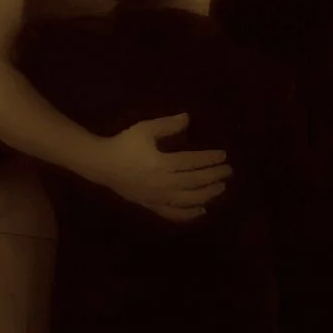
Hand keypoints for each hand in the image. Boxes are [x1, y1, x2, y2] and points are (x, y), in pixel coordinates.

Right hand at [93, 114, 230, 224]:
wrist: (104, 165)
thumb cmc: (125, 144)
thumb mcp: (145, 129)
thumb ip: (167, 125)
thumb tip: (188, 118)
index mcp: (163, 163)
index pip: (193, 162)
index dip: (209, 159)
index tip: (223, 155)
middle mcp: (164, 184)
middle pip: (195, 182)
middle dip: (214, 176)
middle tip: (228, 171)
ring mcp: (160, 198)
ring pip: (189, 200)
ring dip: (208, 194)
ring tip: (221, 188)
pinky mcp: (154, 206)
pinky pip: (175, 214)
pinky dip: (190, 213)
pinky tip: (202, 209)